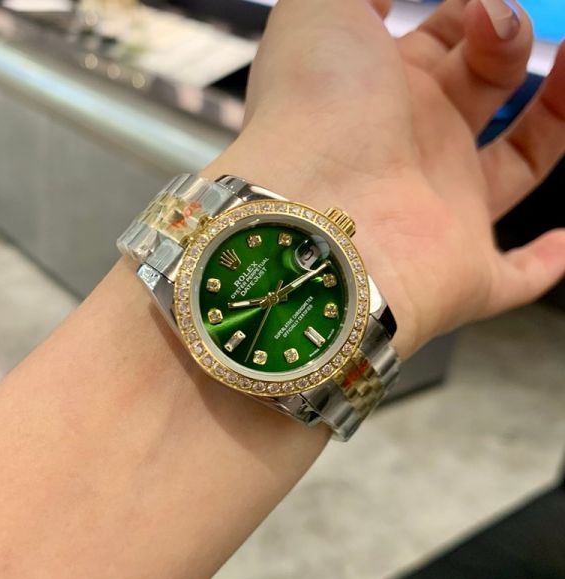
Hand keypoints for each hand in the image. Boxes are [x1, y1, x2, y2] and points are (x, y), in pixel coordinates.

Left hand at [204, 0, 564, 356]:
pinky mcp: (465, 276)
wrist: (312, 215)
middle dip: (507, 41)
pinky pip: (511, 278)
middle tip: (504, 25)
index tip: (484, 2)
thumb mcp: (322, 11)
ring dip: (558, 110)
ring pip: (518, 161)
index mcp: (379, 93)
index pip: (437, 43)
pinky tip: (563, 241)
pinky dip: (543, 264)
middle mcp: (413, 149)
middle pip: (479, 89)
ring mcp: (441, 214)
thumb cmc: (312, 108)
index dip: (468, 13)